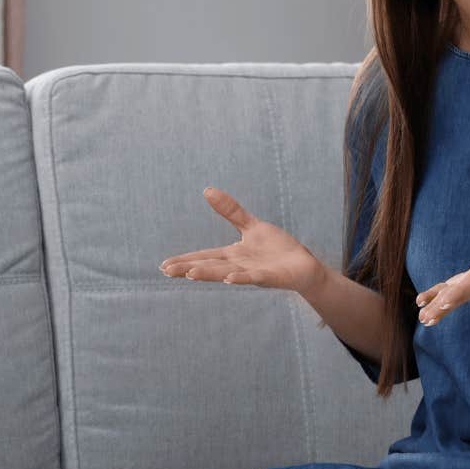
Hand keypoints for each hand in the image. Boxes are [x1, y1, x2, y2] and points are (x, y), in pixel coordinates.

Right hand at [159, 187, 327, 294]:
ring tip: (190, 274)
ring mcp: (254, 273)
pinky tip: (229, 278)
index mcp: (233, 255)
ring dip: (209, 274)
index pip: (204, 257)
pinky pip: (255, 278)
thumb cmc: (277, 249)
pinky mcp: (271, 277)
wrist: (304, 266)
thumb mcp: (251, 226)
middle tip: (167, 271)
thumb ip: (230, 211)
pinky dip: (242, 278)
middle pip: (210, 267)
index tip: (165, 266)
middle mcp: (239, 266)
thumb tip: (207, 190)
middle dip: (189, 269)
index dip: (185, 261)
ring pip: (228, 273)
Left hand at [416, 199, 469, 326]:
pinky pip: (448, 295)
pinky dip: (435, 300)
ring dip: (436, 307)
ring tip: (423, 318)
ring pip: (450, 298)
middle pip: (458, 295)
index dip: (458, 292)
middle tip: (426, 317)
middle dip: (443, 304)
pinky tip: (421, 306)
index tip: (444, 302)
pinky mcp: (465, 288)